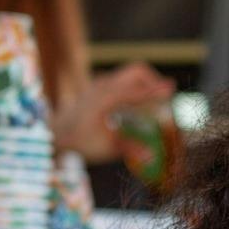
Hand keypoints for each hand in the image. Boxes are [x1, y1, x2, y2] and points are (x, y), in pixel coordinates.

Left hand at [50, 62, 175, 162]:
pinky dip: (137, 86)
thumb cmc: (81, 142)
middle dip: (154, 80)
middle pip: (137, 72)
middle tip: (166, 96)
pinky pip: (124, 79)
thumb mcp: (107, 147)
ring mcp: (101, 82)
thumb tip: (152, 157)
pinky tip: (140, 103)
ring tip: (155, 102)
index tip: (171, 89)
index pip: (137, 90)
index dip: (155, 90)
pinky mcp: (100, 84)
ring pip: (131, 73)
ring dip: (146, 83)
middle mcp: (104, 85)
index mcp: (106, 99)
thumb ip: (131, 149)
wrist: (57, 132)